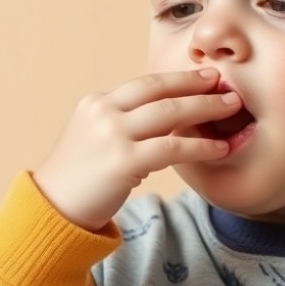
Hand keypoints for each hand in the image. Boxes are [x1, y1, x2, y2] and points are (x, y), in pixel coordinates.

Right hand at [32, 68, 239, 230]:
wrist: (52, 210)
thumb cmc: (81, 179)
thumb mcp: (98, 138)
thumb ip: (127, 123)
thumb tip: (171, 118)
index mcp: (97, 102)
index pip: (146, 84)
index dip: (179, 78)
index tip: (205, 76)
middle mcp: (103, 112)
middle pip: (159, 90)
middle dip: (197, 85)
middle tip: (226, 84)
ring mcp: (111, 135)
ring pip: (169, 113)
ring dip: (206, 108)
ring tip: (231, 108)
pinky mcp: (122, 161)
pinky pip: (171, 148)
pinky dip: (200, 146)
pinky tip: (219, 148)